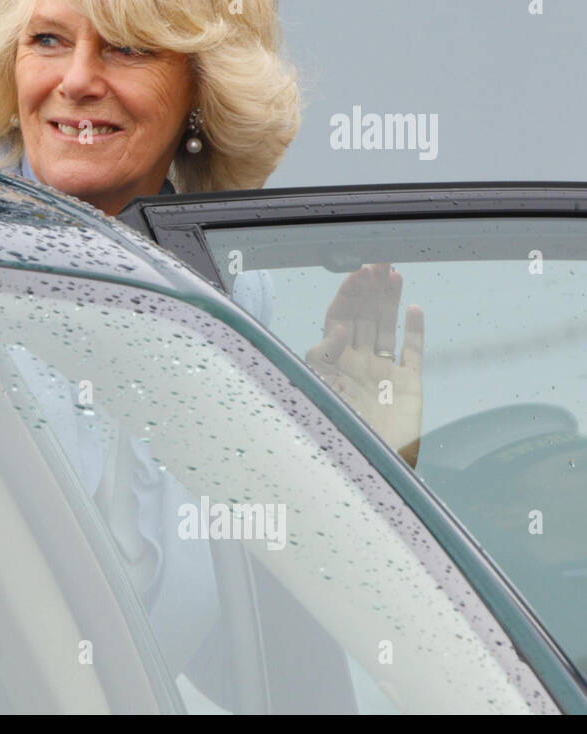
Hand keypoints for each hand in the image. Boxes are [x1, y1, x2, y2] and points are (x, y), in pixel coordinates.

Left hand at [304, 263, 423, 465]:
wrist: (372, 470)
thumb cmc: (337, 435)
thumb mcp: (320, 392)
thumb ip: (323, 358)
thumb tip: (335, 329)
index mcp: (333, 363)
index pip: (338, 320)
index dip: (347, 296)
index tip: (355, 275)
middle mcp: (357, 364)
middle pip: (363, 318)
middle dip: (369, 290)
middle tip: (376, 263)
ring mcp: (384, 373)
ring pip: (386, 328)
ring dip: (390, 301)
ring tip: (393, 273)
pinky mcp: (408, 385)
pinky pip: (412, 352)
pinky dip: (414, 331)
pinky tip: (414, 310)